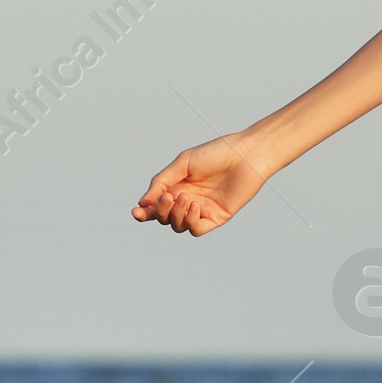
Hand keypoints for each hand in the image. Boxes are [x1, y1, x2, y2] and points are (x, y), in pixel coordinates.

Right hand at [132, 135, 268, 236]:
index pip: (155, 205)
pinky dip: (190, 221)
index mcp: (177, 186)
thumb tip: (143, 203)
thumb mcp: (183, 164)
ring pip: (178, 225)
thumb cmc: (215, 154)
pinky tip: (195, 206)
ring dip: (176, 215)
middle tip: (168, 197)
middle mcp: (187, 200)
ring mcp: (201, 210)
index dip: (144, 212)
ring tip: (185, 198)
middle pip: (164, 218)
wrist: (245, 155)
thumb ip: (161, 182)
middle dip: (161, 211)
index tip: (136, 212)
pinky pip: (196, 229)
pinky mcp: (216, 217)